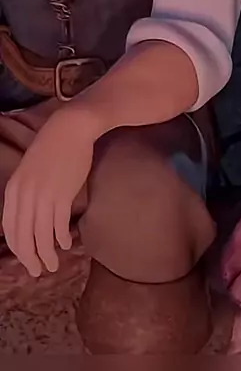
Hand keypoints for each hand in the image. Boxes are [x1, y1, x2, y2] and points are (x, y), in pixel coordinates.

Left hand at [2, 107, 95, 276]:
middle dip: (30, 258)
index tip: (25, 258)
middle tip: (37, 271)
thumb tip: (28, 218)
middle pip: (23, 237)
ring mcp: (43, 195)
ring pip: (41, 235)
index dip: (18, 248)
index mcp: (14, 189)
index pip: (10, 228)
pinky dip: (60, 238)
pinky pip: (58, 225)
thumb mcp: (29, 171)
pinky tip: (65, 244)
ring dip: (46, 255)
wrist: (71, 129)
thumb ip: (25, 193)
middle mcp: (25, 195)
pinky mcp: (62, 194)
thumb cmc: (52, 148)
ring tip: (53, 264)